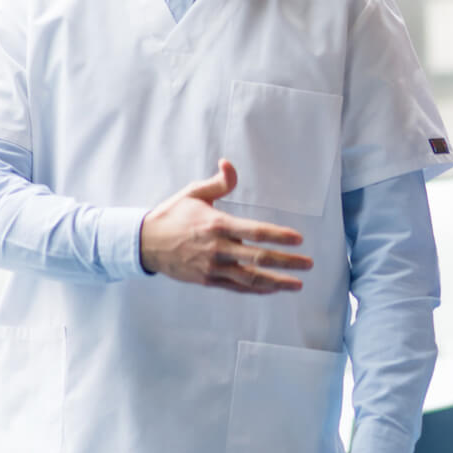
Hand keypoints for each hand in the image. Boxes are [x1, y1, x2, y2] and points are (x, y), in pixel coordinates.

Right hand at [139, 159, 312, 292]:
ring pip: (250, 278)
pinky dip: (257, 289)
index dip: (279, 236)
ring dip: (277, 282)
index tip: (299, 239)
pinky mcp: (206, 280)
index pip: (255, 231)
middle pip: (259, 258)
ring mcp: (211, 267)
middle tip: (309, 264)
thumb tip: (229, 163)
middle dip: (287, 262)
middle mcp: (216, 248)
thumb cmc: (172, 215)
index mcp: (217, 225)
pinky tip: (273, 289)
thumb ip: (219, 182)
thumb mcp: (194, 192)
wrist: (142, 243)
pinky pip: (236, 287)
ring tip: (298, 284)